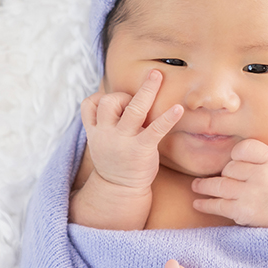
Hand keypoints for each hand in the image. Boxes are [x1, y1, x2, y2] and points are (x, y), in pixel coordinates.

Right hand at [81, 69, 183, 191]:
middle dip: (121, 96)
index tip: (110, 101)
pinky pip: (155, 130)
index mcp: (95, 131)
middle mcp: (106, 134)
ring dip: (146, 91)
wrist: (119, 191)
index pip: (89, 104)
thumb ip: (105, 121)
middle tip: (133, 104)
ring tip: (157, 76)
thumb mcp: (101, 141)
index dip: (99, 97)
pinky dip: (167, 118)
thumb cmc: (115, 160)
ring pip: (132, 109)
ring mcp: (123, 142)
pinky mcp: (141, 150)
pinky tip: (178, 108)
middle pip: (108, 102)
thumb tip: (119, 96)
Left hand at [191, 139, 267, 226]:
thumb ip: (254, 154)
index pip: (243, 148)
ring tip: (196, 186)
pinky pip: (217, 205)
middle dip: (225, 174)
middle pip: (229, 168)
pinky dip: (205, 204)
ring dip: (204, 186)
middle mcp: (263, 175)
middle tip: (225, 179)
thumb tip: (221, 155)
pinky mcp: (243, 212)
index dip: (236, 154)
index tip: (235, 160)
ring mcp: (252, 194)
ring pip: (219, 185)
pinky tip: (197, 203)